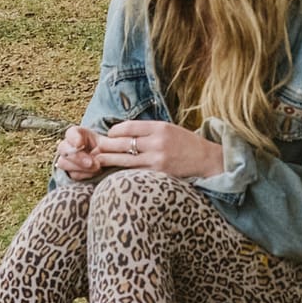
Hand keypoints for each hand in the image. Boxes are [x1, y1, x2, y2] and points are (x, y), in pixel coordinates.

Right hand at [54, 126, 103, 180]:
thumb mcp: (107, 142)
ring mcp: (67, 159)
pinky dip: (84, 174)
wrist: (108, 159)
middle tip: (90, 163)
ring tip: (96, 168)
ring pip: (64, 163)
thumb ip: (104, 144)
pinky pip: (72, 174)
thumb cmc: (107, 147)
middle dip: (77, 157)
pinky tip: (94, 173)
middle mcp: (68, 145)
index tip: (79, 144)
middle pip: (63, 148)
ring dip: (80, 167)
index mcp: (76, 134)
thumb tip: (99, 151)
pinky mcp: (71, 172)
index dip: (73, 138)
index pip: (70, 133)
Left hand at [92, 119, 223, 179]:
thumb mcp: (168, 129)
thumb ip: (147, 130)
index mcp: (159, 127)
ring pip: (124, 159)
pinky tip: (113, 171)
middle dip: (106, 145)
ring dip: (108, 159)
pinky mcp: (158, 175)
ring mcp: (157, 160)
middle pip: (122, 143)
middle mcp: (157, 142)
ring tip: (97, 160)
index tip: (109, 134)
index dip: (114, 131)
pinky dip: (121, 171)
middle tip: (95, 147)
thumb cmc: (185, 143)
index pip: (128, 127)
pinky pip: (134, 172)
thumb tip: (122, 132)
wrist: (205, 160)